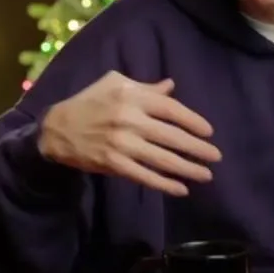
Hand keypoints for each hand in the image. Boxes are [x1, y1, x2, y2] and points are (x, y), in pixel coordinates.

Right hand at [39, 71, 220, 196]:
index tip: (209, 132)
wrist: (57, 129)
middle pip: (171, 136)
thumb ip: (145, 87)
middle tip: (216, 156)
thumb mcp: (114, 84)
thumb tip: (171, 87)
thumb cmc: (89, 102)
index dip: (193, 121)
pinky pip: (144, 176)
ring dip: (187, 169)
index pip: (171, 109)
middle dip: (197, 148)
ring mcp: (122, 144)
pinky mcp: (114, 164)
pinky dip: (164, 184)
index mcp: (132, 97)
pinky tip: (181, 189)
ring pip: (162, 159)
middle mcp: (130, 120)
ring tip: (206, 175)